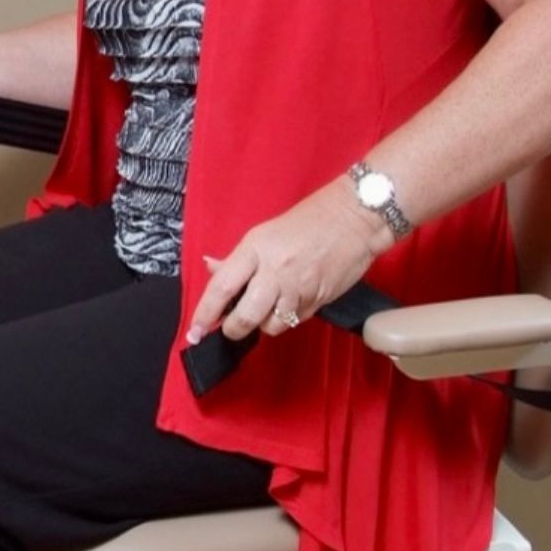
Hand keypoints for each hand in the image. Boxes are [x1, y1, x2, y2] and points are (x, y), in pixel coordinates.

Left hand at [187, 179, 387, 344]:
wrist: (356, 218)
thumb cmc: (310, 220)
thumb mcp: (266, 233)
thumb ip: (239, 258)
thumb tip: (212, 270)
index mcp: (256, 248)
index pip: (222, 287)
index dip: (205, 313)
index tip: (194, 332)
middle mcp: (275, 271)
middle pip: (244, 317)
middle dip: (232, 329)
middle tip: (230, 328)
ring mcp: (298, 288)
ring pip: (270, 325)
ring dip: (262, 324)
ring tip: (263, 311)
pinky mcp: (318, 301)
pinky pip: (294, 321)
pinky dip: (285, 319)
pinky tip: (287, 304)